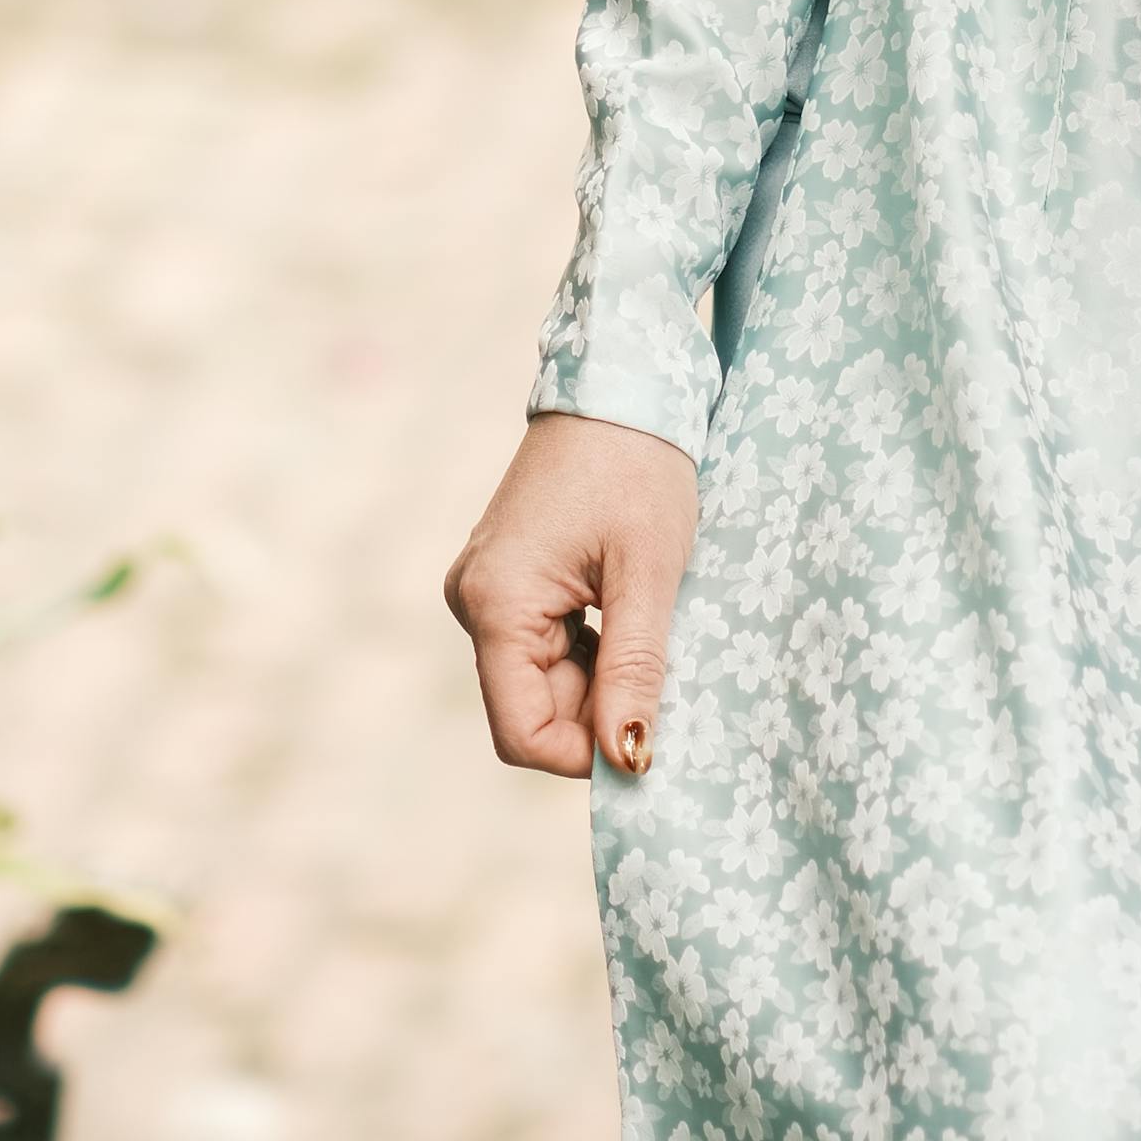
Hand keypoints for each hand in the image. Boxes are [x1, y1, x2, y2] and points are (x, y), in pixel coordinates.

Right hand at [447, 408, 699, 780]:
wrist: (620, 382)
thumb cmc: (638, 464)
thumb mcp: (649, 573)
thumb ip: (635, 670)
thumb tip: (629, 758)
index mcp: (495, 602)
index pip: (521, 732)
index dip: (583, 753)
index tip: (648, 740)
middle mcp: (474, 602)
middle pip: (532, 709)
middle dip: (598, 710)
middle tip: (666, 671)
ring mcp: (487, 590)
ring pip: (542, 681)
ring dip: (601, 679)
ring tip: (652, 627)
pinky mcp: (508, 580)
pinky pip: (544, 647)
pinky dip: (592, 651)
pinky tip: (630, 614)